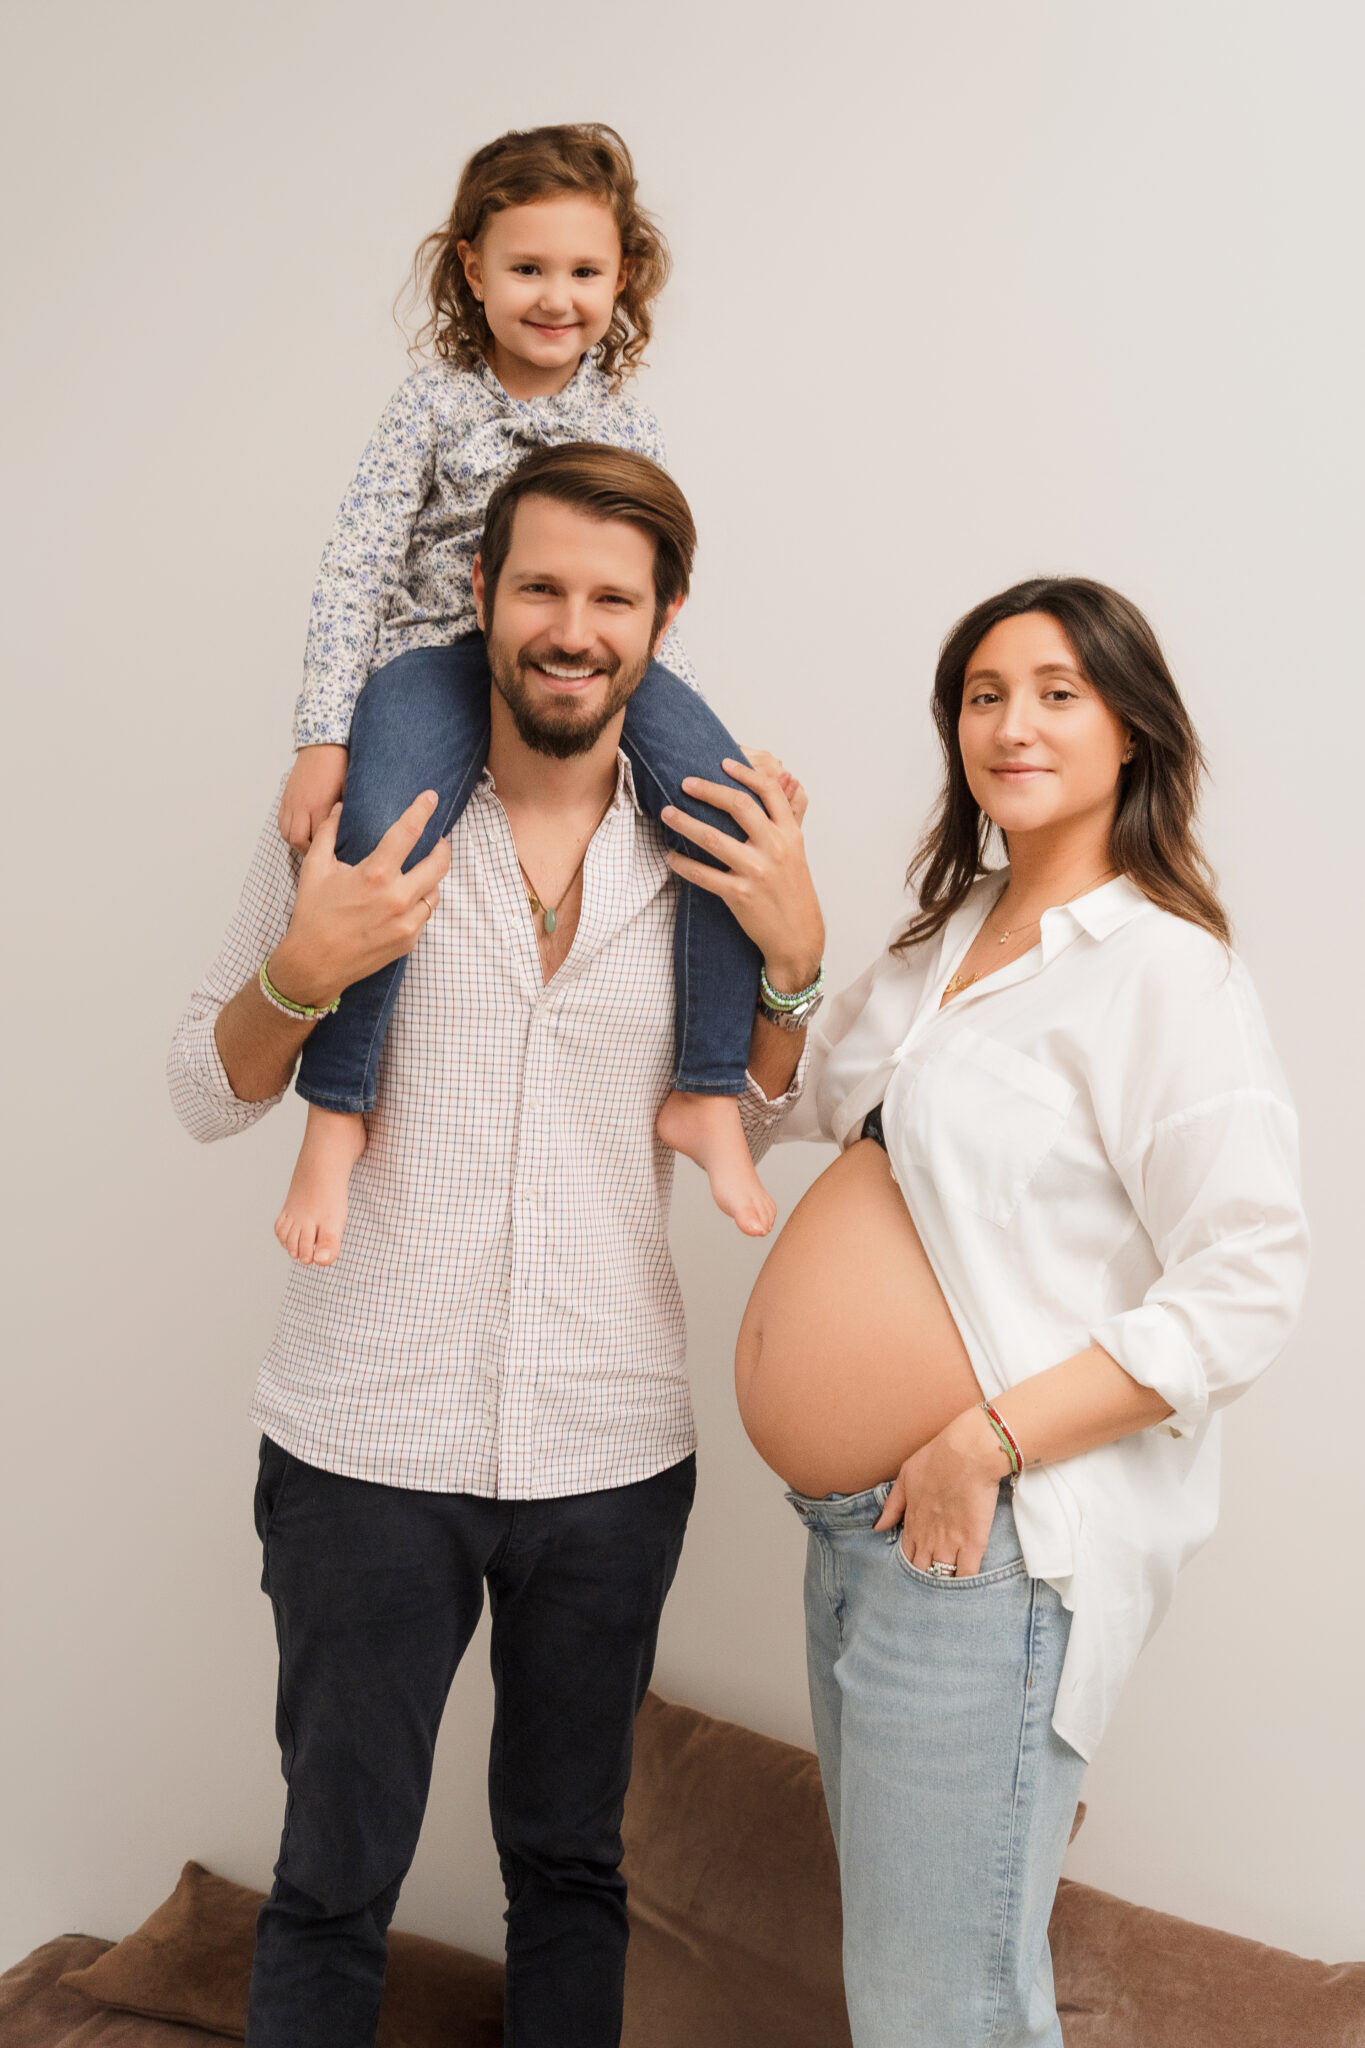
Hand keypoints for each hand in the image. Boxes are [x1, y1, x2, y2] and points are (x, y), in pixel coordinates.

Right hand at [267, 790, 451, 1006]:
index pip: (409, 832)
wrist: (314, 964)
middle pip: (439, 863)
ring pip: (436, 891)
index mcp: (375, 875)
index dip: (422, 810)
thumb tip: (338, 808)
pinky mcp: (409, 941)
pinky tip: (407, 899)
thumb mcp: (314, 869)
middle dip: (442, 847)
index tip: (431, 797)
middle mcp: (397, 898)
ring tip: (420, 871)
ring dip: (431, 878)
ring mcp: (406, 923)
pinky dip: (420, 903)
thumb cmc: (312, 915)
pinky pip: (425, 915)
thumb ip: (328, 833)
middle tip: (438, 841)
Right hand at [279, 745, 348, 850]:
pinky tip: (301, 832)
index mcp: (319, 804)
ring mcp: (290, 801)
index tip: (336, 855)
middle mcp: (301, 805)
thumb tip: (354, 831)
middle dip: (309, 851)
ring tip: (312, 845)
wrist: (322, 743)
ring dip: (297, 843)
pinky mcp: (285, 797)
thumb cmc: (340, 764)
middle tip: (323, 854)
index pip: (318, 837)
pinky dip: (289, 831)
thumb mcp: (350, 789)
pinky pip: (281, 822)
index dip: (327, 849)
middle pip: (298, 840)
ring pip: (286, 833)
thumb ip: (348, 812)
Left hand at [661, 752, 823, 991]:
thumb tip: (783, 784)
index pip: (769, 792)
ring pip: (713, 839)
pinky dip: (683, 864)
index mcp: (790, 834)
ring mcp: (757, 872)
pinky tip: (670, 857)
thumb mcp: (796, 852)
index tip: (723, 761)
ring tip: (667, 813)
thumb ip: (787, 819)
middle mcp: (776, 848)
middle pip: (739, 806)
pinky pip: (703, 875)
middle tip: (685, 783)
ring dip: (685, 823)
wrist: (798, 936)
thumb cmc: (793, 891)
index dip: (745, 772)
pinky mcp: (740, 896)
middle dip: (708, 790)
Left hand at [873, 1407, 1011, 1577]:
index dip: (911, 1566)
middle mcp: (928, 1538)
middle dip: (925, 1580)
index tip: (917, 1569)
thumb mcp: (905, 1477)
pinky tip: (966, 1588)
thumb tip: (878, 1527)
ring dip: (944, 1584)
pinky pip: (966, 1575)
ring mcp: (950, 1544)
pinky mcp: (973, 1544)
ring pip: (942, 1578)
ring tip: (947, 1591)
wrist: (968, 1453)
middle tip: (932, 1585)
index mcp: (912, 1524)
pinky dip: (965, 1584)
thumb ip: (892, 1506)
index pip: (907, 1557)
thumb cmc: (937, 1459)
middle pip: (922, 1572)